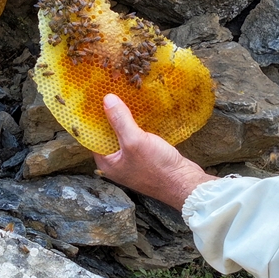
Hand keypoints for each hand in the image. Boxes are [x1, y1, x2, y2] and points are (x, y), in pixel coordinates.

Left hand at [93, 94, 216, 209]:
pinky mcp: (146, 158)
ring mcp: (132, 161)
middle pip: (109, 135)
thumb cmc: (157, 168)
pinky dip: (138, 127)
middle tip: (112, 94)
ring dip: (126, 120)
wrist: (184, 183)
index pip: (94, 137)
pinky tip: (142, 113)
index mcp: (107, 163)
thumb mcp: (134, 141)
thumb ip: (120, 120)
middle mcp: (116, 163)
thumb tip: (107, 99)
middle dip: (111, 116)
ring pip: (124, 136)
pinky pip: (137, 138)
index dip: (95, 118)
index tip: (96, 99)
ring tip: (126, 99)